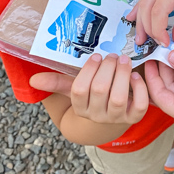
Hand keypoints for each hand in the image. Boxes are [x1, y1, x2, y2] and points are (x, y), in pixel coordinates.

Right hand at [30, 53, 148, 124]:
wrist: (110, 115)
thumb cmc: (92, 93)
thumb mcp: (74, 88)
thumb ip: (56, 82)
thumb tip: (34, 79)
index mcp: (80, 108)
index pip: (79, 90)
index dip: (89, 71)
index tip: (96, 56)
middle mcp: (97, 116)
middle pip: (100, 90)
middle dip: (107, 68)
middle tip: (112, 55)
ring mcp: (116, 118)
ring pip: (119, 98)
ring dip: (122, 74)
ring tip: (124, 60)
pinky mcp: (134, 117)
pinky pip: (139, 106)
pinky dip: (140, 89)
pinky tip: (136, 76)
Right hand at [128, 0, 173, 45]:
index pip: (158, 10)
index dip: (158, 30)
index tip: (165, 43)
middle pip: (147, 5)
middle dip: (147, 27)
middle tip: (152, 44)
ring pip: (145, 0)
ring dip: (141, 19)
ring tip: (141, 38)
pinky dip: (141, 8)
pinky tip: (134, 17)